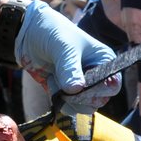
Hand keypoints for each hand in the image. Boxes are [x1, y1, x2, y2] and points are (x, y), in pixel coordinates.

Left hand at [14, 0, 120, 115]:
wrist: (28, 34)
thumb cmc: (52, 32)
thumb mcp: (63, 47)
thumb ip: (70, 69)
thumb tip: (76, 90)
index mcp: (104, 61)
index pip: (112, 86)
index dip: (100, 91)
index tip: (81, 88)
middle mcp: (96, 76)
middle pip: (98, 101)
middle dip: (80, 97)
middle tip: (65, 85)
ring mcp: (81, 86)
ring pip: (83, 107)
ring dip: (67, 98)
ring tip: (55, 77)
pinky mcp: (66, 93)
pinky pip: (67, 107)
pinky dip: (57, 99)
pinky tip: (50, 81)